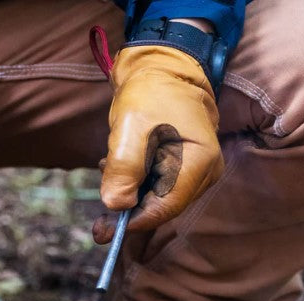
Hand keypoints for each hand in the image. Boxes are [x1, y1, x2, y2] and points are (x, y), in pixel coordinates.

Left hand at [95, 45, 223, 242]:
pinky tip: (117, 166)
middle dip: (128, 208)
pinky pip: (157, 189)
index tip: (104, 228)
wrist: (161, 69)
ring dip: (129, 193)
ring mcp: (198, 173)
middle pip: (161, 207)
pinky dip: (135, 184)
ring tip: (108, 168)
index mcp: (200, 163)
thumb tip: (115, 206)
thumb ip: (123, 168)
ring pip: (156, 200)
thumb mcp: (131, 127)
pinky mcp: (185, 170)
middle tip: (97, 219)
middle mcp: (205, 174)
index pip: (165, 208)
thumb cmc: (150, 93)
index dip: (134, 221)